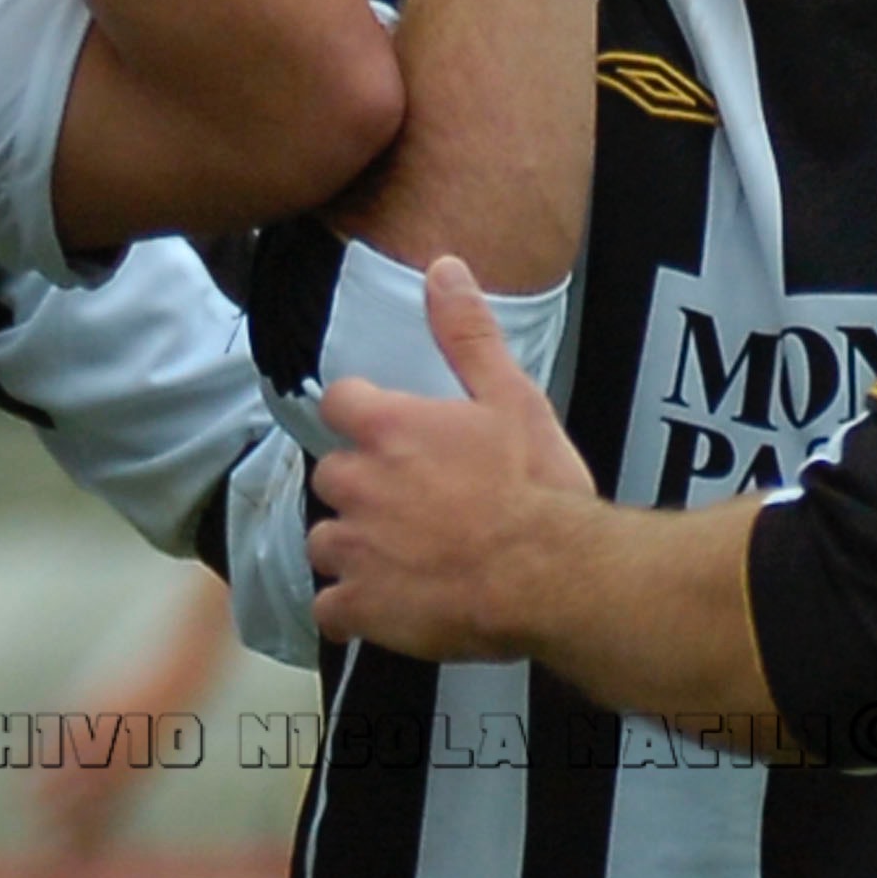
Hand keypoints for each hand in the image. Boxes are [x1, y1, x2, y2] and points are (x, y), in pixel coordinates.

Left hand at [310, 258, 599, 662]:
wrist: (552, 574)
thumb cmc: (537, 485)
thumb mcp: (512, 396)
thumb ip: (467, 333)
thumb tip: (442, 266)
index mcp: (388, 427)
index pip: (337, 403)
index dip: (362, 418)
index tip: (390, 436)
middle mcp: (357, 483)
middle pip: (331, 476)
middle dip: (362, 489)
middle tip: (411, 505)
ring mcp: (354, 548)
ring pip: (324, 542)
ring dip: (353, 549)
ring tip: (401, 559)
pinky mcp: (361, 607)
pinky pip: (330, 610)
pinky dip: (352, 610)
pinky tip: (387, 607)